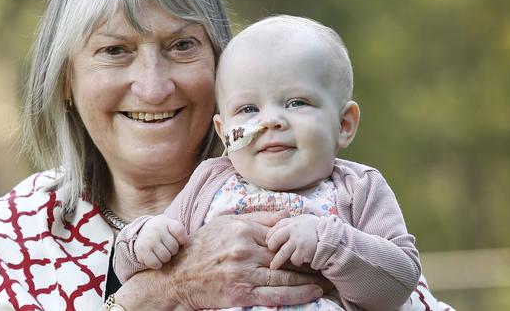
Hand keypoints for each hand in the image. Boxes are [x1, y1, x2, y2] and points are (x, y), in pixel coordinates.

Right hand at [134, 215, 187, 268]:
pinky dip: (157, 264)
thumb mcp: (171, 227)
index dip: (182, 240)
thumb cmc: (162, 232)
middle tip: (166, 247)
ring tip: (160, 252)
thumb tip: (186, 246)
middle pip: (174, 247)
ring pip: (166, 257)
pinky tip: (155, 258)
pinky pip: (155, 263)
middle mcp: (156, 229)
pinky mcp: (142, 250)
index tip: (178, 240)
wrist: (141, 232)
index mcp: (166, 222)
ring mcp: (148, 239)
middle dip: (172, 250)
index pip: (180, 232)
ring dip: (165, 258)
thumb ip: (180, 234)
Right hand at [166, 211, 323, 308]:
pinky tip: (312, 293)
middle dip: (310, 261)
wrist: (178, 275)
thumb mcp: (225, 223)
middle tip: (330, 262)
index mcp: (242, 230)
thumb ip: (256, 219)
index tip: (317, 243)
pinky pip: (276, 295)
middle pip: (286, 256)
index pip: (279, 235)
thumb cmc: (202, 246)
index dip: (299, 240)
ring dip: (310, 279)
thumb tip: (286, 214)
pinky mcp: (242, 294)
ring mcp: (244, 273)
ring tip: (327, 280)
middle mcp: (244, 250)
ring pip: (284, 276)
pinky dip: (297, 294)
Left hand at [266, 214, 319, 269]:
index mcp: (292, 222)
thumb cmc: (315, 228)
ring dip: (277, 261)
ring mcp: (298, 241)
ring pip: (283, 253)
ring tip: (273, 266)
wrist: (331, 236)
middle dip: (271, 247)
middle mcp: (293, 230)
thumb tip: (273, 224)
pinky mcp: (304, 252)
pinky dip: (296, 261)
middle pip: (275, 240)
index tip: (269, 242)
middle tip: (271, 251)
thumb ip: (289, 223)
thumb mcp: (302, 220)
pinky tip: (300, 259)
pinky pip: (294, 259)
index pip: (275, 228)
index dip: (270, 236)